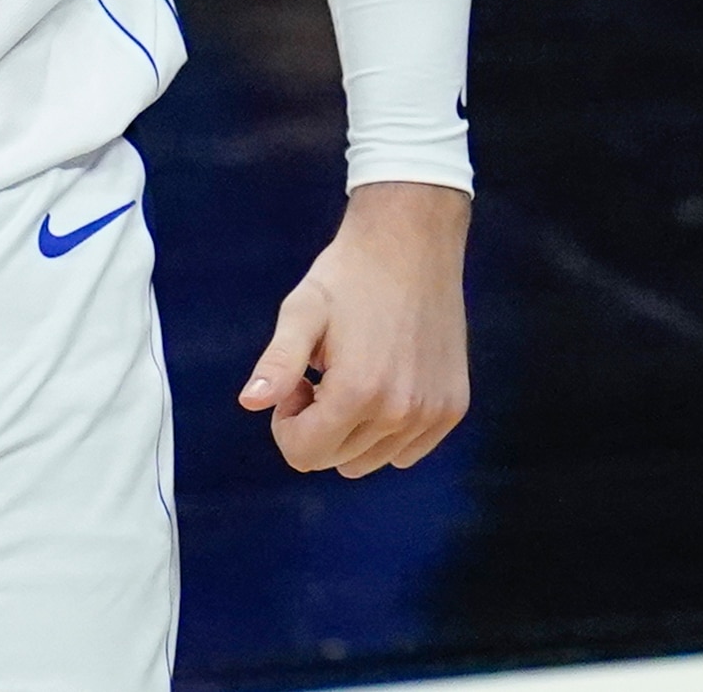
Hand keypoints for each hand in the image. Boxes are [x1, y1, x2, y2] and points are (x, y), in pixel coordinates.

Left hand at [240, 181, 470, 477]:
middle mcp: (400, 413)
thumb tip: (250, 402)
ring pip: (369, 460)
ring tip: (354, 372)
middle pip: (334, 460)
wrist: (412, 241)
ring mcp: (432, 414)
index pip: (303, 454)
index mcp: (358, 392)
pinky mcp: (452, 408)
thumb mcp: (302, 312)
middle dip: (317, 424)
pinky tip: (385, 379)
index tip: (300, 379)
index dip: (287, 422)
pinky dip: (386, 430)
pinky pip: (405, 451)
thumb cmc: (348, 275)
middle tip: (324, 371)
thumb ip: (277, 362)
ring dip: (352, 428)